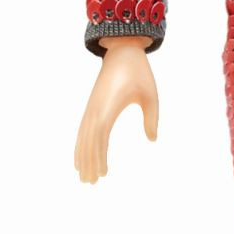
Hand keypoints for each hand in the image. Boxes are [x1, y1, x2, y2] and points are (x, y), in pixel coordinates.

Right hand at [74, 36, 159, 181]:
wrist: (122, 51)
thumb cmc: (139, 73)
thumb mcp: (150, 95)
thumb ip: (151, 118)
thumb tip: (152, 139)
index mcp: (108, 108)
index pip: (100, 138)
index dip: (99, 156)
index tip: (102, 173)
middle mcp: (96, 110)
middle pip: (88, 141)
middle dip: (89, 162)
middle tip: (91, 182)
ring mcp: (91, 108)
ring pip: (83, 137)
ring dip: (82, 155)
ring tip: (83, 175)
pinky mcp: (92, 106)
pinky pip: (83, 129)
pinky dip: (80, 143)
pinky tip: (80, 155)